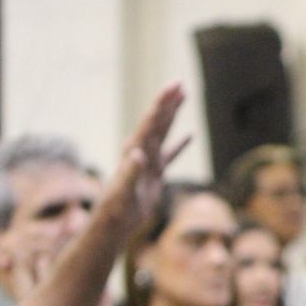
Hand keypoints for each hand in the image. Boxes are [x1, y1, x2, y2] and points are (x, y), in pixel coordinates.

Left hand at [92, 83, 189, 239]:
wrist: (115, 223)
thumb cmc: (117, 209)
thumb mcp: (124, 191)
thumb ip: (130, 171)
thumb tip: (137, 153)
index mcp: (135, 151)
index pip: (151, 122)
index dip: (162, 104)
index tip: (173, 88)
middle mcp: (141, 151)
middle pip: (157, 121)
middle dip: (168, 102)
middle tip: (179, 83)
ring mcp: (148, 161)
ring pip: (164, 132)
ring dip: (173, 115)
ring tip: (183, 98)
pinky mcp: (155, 174)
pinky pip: (170, 155)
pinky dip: (180, 145)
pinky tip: (190, 135)